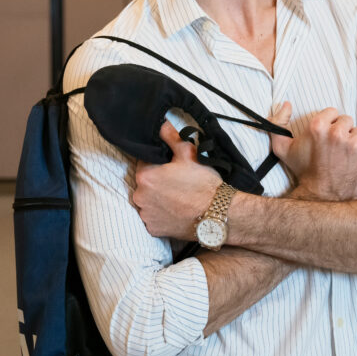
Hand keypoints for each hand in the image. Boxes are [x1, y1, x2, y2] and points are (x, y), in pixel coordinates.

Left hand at [132, 121, 222, 239]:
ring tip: (178, 198)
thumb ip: (171, 137)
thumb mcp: (189, 153)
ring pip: (148, 201)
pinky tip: (176, 210)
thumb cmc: (203, 184)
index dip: (158, 163)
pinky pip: (153, 218)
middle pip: (144, 183)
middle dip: (157, 181)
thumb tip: (162, 125)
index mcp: (145, 176)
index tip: (170, 168)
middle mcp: (140, 197)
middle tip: (177, 182)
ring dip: (158, 198)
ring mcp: (146, 215)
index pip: (144, 162)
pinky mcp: (154, 230)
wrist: (216, 214)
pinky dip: (161, 214)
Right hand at [269, 102, 356, 200]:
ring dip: (352, 141)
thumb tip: (286, 103)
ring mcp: (354, 144)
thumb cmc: (304, 171)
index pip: (332, 112)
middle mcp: (337, 133)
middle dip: (341, 130)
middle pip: (346, 120)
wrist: (322, 196)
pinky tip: (351, 160)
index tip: (325, 135)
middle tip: (334, 147)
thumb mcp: (282, 148)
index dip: (328, 123)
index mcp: (317, 126)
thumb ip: (278, 123)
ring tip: (342, 155)